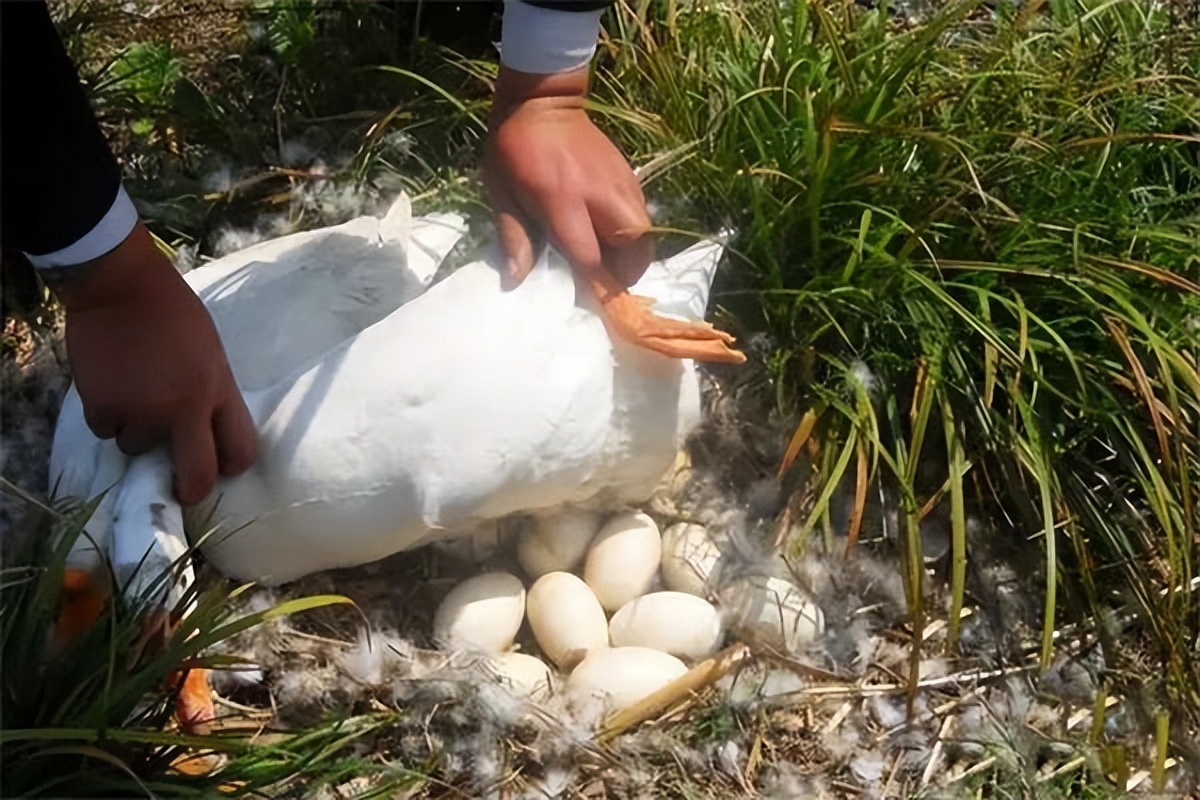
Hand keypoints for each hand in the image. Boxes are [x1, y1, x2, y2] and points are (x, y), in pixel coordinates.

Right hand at [52, 223, 256, 503]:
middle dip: (190, 490)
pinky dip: (105, 413)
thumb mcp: (211, 353)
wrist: (121, 285)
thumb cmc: (173, 313)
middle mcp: (185, 408)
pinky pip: (105, 430)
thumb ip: (212, 392)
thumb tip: (207, 430)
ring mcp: (143, 412)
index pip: (241, 450)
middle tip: (182, 491)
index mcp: (219, 390)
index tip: (219, 469)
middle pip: (197, 476)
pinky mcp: (104, 408)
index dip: (230, 466)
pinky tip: (109, 382)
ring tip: (132, 391)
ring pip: (138, 448)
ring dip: (134, 430)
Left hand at [483, 64, 652, 288]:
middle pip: (635, 247)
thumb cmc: (513, 148)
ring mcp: (620, 183)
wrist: (541, 101)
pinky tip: (610, 234)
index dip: (591, 285)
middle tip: (605, 279)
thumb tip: (516, 280)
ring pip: (645, 232)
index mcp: (563, 201)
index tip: (585, 299)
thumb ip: (514, 237)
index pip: (589, 257)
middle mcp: (599, 195)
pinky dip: (633, 233)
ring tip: (610, 260)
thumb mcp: (502, 193)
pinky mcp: (629, 175)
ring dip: (632, 254)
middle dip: (625, 272)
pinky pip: (641, 214)